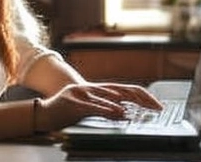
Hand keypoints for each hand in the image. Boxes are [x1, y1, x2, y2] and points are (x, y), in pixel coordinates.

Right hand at [37, 82, 161, 131]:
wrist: (43, 112)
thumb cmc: (68, 111)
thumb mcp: (90, 108)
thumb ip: (106, 109)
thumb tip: (125, 113)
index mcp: (100, 90)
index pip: (127, 90)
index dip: (144, 96)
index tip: (157, 106)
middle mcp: (95, 88)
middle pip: (124, 90)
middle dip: (143, 98)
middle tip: (157, 107)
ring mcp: (84, 94)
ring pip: (111, 96)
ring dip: (129, 102)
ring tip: (142, 108)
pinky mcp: (75, 103)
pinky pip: (94, 106)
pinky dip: (107, 108)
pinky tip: (116, 112)